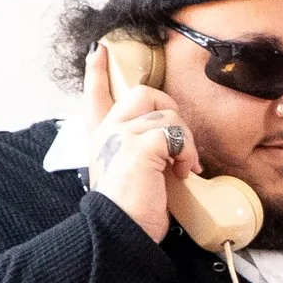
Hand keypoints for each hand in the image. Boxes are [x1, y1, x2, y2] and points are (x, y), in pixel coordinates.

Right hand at [83, 41, 196, 243]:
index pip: (95, 96)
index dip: (97, 72)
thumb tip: (167, 143)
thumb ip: (140, 152)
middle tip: (180, 144)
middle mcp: (107, 131)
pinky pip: (175, 132)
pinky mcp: (140, 144)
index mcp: (101, 138)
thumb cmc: (130, 212)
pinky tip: (184, 171)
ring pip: (166, 112)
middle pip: (143, 93)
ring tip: (183, 168)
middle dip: (171, 112)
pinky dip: (187, 151)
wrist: (121, 233)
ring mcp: (121, 134)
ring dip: (185, 141)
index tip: (99, 50)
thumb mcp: (130, 175)